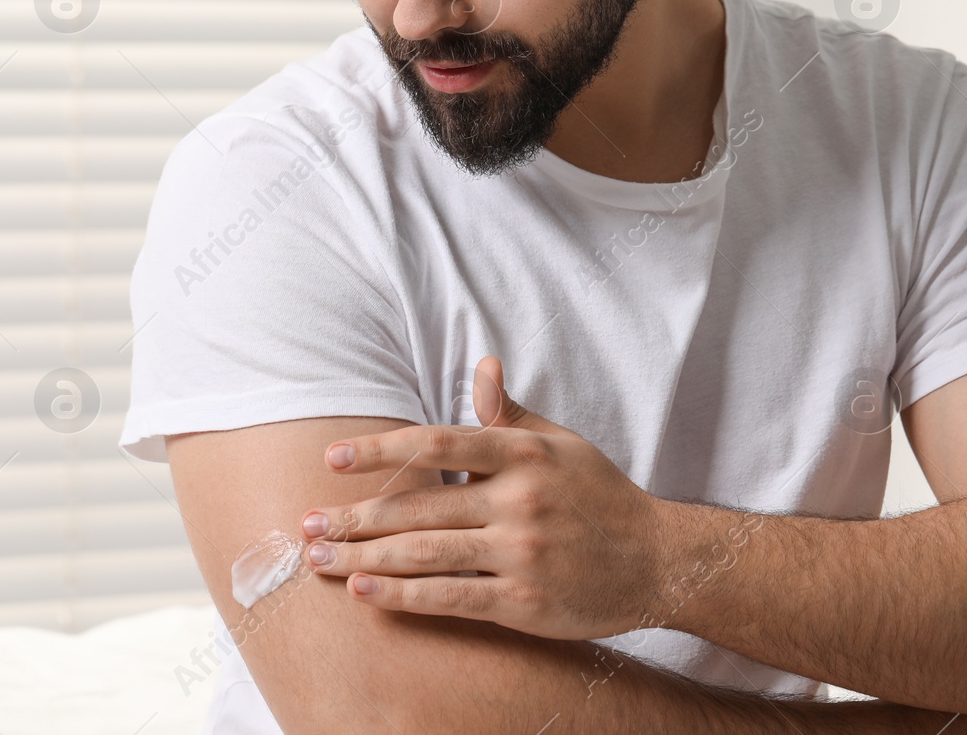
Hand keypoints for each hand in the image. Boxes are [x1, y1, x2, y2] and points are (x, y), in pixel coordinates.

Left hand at [299, 356, 669, 639]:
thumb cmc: (600, 495)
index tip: (332, 457)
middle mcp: (519, 499)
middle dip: (356, 516)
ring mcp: (521, 551)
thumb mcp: (561, 443)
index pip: (437, 443)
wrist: (659, 560)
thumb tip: (482, 366)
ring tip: (321, 560)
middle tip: (307, 524)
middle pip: (419, 505)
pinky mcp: (524, 600)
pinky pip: (451, 597)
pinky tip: (365, 593)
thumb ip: (510, 414)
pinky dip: (403, 596)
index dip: (380, 449)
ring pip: (426, 553)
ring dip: (365, 558)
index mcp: (522, 454)